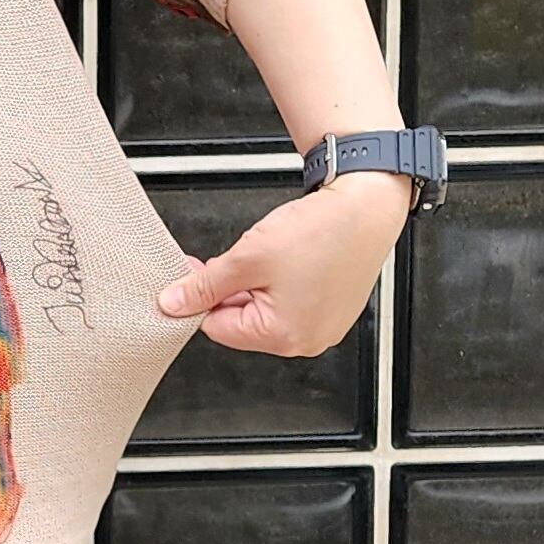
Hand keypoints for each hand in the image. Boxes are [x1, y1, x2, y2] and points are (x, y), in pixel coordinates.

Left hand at [155, 172, 410, 356]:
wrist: (369, 204)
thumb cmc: (323, 231)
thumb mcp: (247, 258)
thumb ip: (204, 286)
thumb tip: (174, 304)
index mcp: (285, 336)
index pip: (218, 328)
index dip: (203, 297)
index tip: (195, 273)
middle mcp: (308, 340)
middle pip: (243, 321)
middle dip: (231, 288)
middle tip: (237, 256)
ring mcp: (324, 326)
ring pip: (266, 309)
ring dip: (256, 283)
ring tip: (271, 251)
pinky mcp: (334, 308)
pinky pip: (292, 301)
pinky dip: (282, 281)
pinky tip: (290, 257)